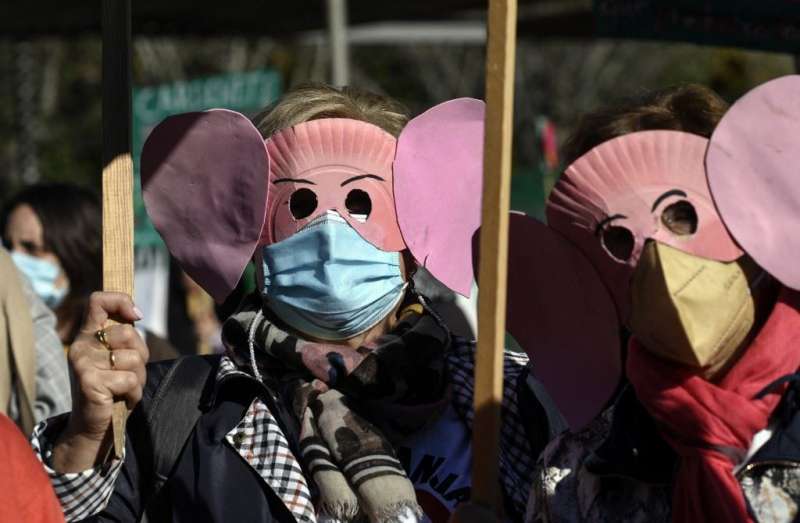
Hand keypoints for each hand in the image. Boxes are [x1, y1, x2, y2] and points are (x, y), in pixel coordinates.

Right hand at [53, 292, 147, 472]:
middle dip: (140, 355)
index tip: (136, 315)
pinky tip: (121, 399)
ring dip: (138, 378)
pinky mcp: (90, 382)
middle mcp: (81, 345)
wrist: (92, 426)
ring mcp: (83, 363)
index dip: (121, 300)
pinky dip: (134, 393)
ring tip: (123, 388)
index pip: (98, 300)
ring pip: (133, 359)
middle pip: (129, 333)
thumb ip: (124, 338)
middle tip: (129, 373)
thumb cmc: (111, 389)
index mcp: (87, 335)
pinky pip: (130, 380)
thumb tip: (136, 314)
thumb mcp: (117, 358)